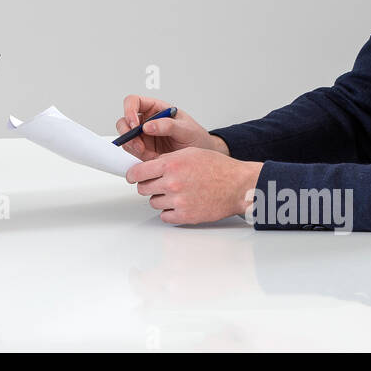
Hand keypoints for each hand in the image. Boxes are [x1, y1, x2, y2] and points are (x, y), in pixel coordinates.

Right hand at [116, 94, 229, 160]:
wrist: (201, 159)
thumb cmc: (196, 138)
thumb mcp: (186, 129)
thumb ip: (168, 125)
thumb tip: (148, 126)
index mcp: (156, 109)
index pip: (134, 102)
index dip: (129, 110)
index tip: (135, 123)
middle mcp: (146, 122)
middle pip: (124, 121)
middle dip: (126, 132)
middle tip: (137, 143)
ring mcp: (144, 137)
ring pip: (125, 138)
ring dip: (130, 145)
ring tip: (144, 152)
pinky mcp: (144, 152)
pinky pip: (132, 152)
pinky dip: (135, 156)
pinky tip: (147, 159)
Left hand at [126, 147, 262, 224]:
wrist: (237, 185)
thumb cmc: (218, 168)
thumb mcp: (189, 153)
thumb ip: (166, 160)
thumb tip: (148, 167)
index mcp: (171, 164)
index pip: (138, 172)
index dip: (133, 175)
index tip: (133, 177)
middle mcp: (172, 182)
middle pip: (143, 188)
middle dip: (149, 186)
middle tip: (161, 184)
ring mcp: (178, 200)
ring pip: (153, 202)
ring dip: (161, 199)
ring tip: (177, 193)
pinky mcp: (185, 216)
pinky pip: (165, 216)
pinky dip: (170, 212)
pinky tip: (181, 204)